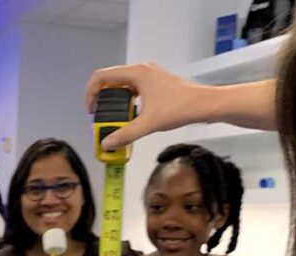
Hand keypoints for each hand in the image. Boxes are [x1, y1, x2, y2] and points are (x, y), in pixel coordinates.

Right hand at [85, 62, 204, 149]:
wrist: (204, 104)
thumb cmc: (180, 107)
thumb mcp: (148, 124)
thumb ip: (125, 135)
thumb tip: (107, 143)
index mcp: (137, 73)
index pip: (101, 76)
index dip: (90, 93)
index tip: (91, 110)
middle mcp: (142, 70)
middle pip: (110, 80)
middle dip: (102, 99)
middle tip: (101, 117)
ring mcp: (150, 75)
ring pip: (122, 84)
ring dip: (114, 101)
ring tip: (115, 119)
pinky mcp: (156, 83)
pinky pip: (134, 88)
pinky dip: (127, 101)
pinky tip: (131, 116)